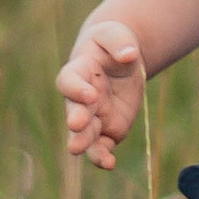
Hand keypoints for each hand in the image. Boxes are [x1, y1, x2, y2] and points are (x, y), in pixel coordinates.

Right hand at [59, 16, 146, 167]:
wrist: (121, 58)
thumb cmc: (113, 42)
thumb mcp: (116, 34)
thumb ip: (120, 42)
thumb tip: (129, 55)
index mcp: (79, 70)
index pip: (69, 80)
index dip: (76, 89)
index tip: (90, 94)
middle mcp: (81, 97)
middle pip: (73, 111)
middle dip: (75, 120)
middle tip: (77, 125)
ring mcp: (93, 116)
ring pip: (84, 134)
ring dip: (82, 143)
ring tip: (79, 150)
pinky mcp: (108, 130)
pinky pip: (102, 146)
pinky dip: (102, 157)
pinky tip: (108, 164)